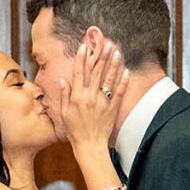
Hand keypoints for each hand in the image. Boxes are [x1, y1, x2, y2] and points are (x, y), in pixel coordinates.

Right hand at [54, 35, 128, 152]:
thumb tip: (63, 80)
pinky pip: (119, 92)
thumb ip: (64, 95)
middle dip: (101, 56)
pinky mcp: (112, 108)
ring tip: (116, 51)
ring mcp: (102, 102)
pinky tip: (126, 70)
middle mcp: (90, 97)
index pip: (79, 73)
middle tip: (105, 43)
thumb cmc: (75, 131)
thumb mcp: (64, 113)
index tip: (84, 46)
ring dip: (113, 64)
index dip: (81, 58)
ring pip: (109, 79)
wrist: (90, 146)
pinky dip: (123, 81)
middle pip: (96, 72)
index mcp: (77, 97)